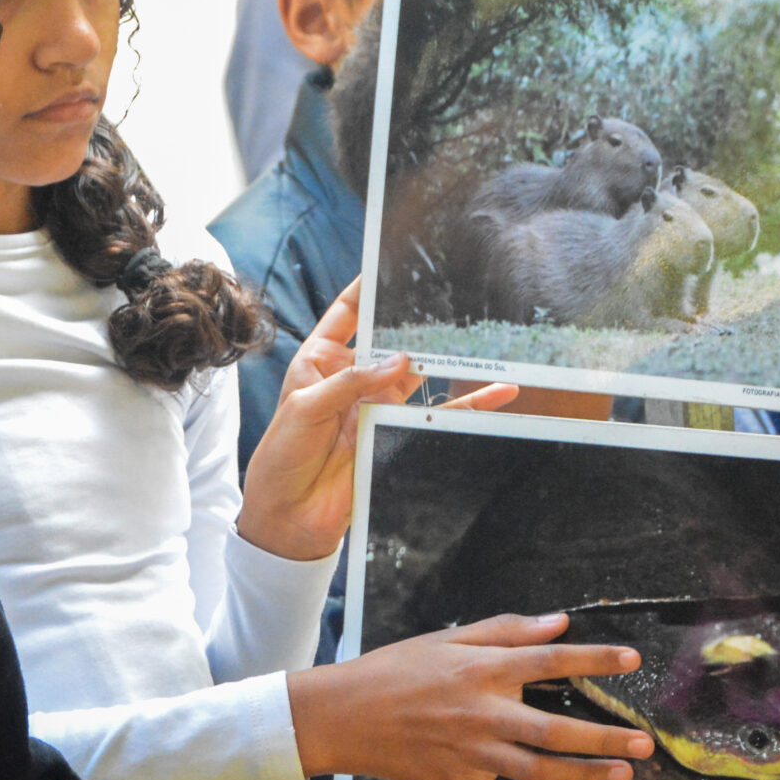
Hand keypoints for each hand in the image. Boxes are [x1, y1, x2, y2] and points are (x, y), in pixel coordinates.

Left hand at [240, 279, 513, 560]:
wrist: (289, 517)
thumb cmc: (281, 458)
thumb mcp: (304, 409)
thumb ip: (350, 382)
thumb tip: (400, 361)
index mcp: (321, 360)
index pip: (349, 314)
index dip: (368, 288)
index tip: (391, 262)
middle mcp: (353, 378)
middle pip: (391, 340)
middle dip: (415, 320)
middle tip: (449, 294)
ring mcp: (377, 404)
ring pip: (419, 373)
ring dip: (445, 357)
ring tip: (480, 336)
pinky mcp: (396, 432)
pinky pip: (438, 415)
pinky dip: (469, 405)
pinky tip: (498, 392)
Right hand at [291, 612, 655, 779]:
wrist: (342, 715)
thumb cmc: (392, 671)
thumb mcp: (447, 639)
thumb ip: (506, 632)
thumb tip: (559, 622)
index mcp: (482, 670)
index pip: (551, 661)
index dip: (595, 658)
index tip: (632, 660)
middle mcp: (483, 713)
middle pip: (557, 729)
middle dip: (605, 737)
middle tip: (644, 743)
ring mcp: (472, 755)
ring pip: (541, 772)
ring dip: (586, 777)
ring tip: (622, 777)